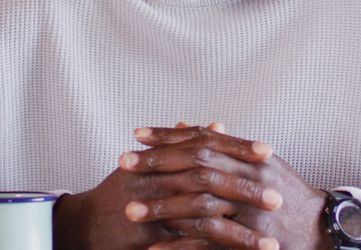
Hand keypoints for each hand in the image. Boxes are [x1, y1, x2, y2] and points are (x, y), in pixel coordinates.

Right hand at [52, 123, 281, 249]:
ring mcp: (152, 208)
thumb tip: (218, 123)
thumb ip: (185, 143)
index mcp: (161, 157)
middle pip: (208, 177)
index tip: (268, 152)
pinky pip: (190, 244)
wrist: (84, 226)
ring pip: (203, 215)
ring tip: (271, 241)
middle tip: (277, 198)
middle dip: (245, 188)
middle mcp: (156, 178)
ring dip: (240, 231)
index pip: (206, 146)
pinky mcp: (151, 237)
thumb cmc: (120, 191)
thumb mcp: (149, 163)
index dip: (237, 148)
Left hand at [126, 125, 328, 249]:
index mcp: (251, 158)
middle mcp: (251, 179)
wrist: (322, 230)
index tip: (137, 134)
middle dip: (157, 165)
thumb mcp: (263, 166)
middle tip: (123, 164)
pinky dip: (182, 247)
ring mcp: (252, 211)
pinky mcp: (252, 241)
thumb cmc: (288, 195)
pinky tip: (156, 249)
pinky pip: (211, 244)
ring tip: (130, 211)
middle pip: (197, 166)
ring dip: (162, 208)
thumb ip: (233, 149)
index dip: (169, 136)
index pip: (203, 140)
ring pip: (199, 205)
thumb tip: (205, 127)